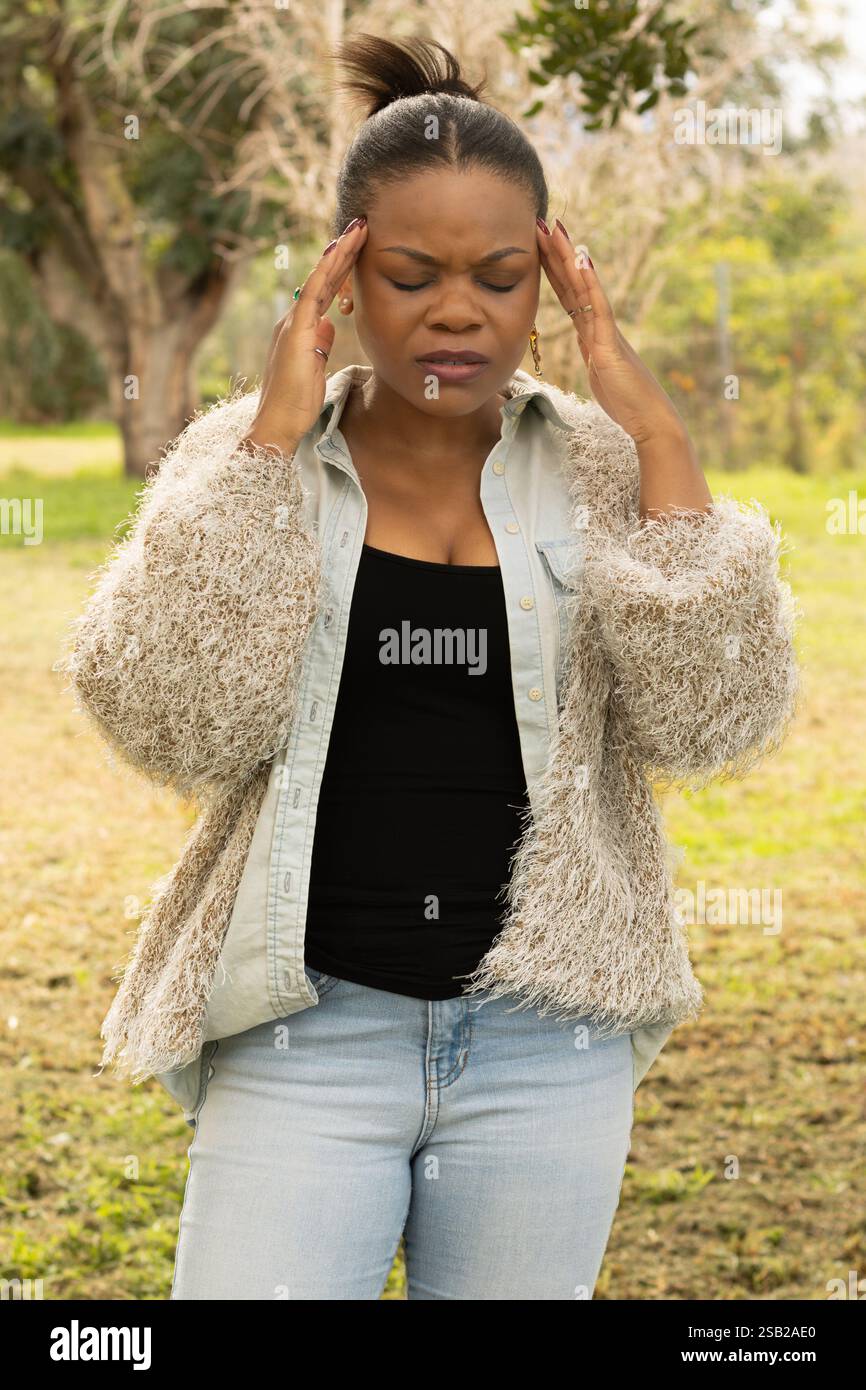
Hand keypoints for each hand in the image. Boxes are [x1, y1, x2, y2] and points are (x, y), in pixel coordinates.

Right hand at [242, 216, 367, 453]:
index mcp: (299, 329)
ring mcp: (292, 324)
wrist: (276, 424)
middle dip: (343, 253)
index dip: (341, 269)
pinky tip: (339, 252)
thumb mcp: (315, 369)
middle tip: (361, 227)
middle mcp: (293, 321)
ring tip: (358, 231)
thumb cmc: (294, 404)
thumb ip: (319, 344)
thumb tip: (329, 325)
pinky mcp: (294, 332)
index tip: (358, 247)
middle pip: (322, 280)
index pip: (324, 292)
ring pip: (319, 280)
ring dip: (339, 254)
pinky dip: (326, 271)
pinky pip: (313, 294)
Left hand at [535, 218, 687, 446]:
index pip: (569, 296)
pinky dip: (590, 283)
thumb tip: (584, 344)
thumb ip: (593, 356)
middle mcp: (599, 326)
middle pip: (573, 284)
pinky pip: (598, 308)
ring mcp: (605, 332)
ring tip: (555, 230)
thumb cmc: (627, 401)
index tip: (540, 245)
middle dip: (556, 254)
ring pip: (583, 289)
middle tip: (541, 222)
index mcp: (593, 334)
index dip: (554, 270)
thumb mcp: (600, 374)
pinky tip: (582, 260)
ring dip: (568, 258)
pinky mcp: (610, 344)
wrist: (649, 418)